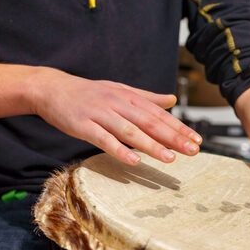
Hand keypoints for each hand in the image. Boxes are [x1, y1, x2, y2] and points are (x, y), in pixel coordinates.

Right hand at [28, 68, 201, 164]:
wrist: (51, 88)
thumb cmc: (89, 93)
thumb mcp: (120, 89)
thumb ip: (146, 96)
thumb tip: (172, 99)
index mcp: (129, 97)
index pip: (159, 114)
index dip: (179, 127)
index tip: (197, 140)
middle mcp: (118, 104)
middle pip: (150, 122)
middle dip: (173, 137)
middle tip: (193, 151)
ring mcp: (100, 114)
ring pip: (130, 131)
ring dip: (151, 145)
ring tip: (170, 158)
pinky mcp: (83, 125)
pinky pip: (104, 139)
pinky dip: (119, 150)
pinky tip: (134, 161)